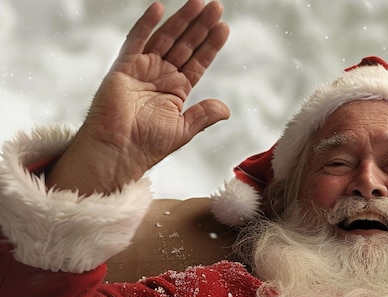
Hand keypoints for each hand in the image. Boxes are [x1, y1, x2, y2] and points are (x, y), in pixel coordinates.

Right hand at [47, 0, 229, 194]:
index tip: (224, 28)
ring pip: (166, 38)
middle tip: (216, 6)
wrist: (120, 149)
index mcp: (177, 91)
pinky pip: (136, 40)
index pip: (198, 62)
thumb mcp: (183, 130)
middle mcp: (161, 76)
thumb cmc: (149, 145)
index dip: (211, 45)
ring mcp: (143, 69)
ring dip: (182, 20)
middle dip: (200, 26)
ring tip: (199, 3)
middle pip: (185, 45)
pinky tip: (159, 8)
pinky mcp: (124, 67)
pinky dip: (146, 24)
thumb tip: (226, 109)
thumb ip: (204, 115)